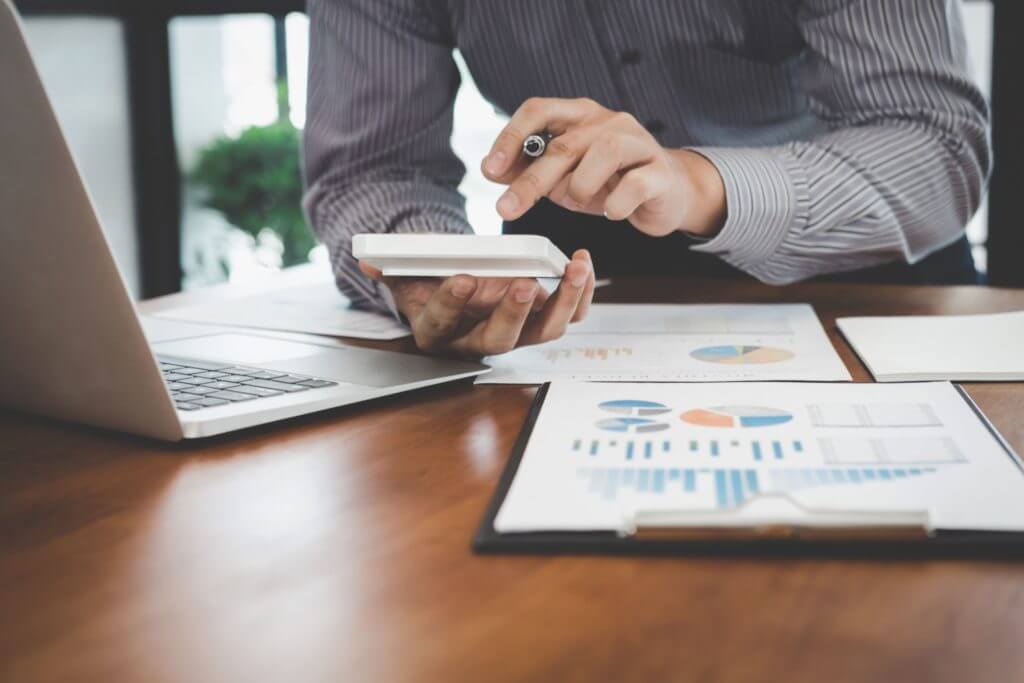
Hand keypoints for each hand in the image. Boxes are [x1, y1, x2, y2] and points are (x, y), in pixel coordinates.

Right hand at [359, 250, 595, 357]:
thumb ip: (390, 268)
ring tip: (574, 268)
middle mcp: (480, 339)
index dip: (452, 303)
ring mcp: (516, 331)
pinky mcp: (543, 319)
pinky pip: (568, 315)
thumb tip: (367, 261)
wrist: (453, 287)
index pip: (444, 322)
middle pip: (502, 338)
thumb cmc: (430, 282)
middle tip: (525, 282)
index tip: (461, 279)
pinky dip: (580, 294)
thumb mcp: (405, 275)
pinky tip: (582, 264)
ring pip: (545, 330)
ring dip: (563, 302)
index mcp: (441, 331)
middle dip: (515, 311)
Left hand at [481, 97, 726, 237]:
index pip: (538, 110)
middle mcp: (608, 122)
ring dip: (580, 187)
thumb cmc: (610, 181)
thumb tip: (492, 169)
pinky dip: (616, 205)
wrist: (666, 193)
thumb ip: (530, 170)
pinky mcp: (660, 171)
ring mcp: (638, 143)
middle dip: (531, 181)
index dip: (511, 137)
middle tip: (507, 208)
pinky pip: (635, 184)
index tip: (491, 169)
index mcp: (579, 116)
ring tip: (579, 202)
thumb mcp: (564, 176)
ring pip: (602, 153)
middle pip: (563, 145)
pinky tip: (612, 212)